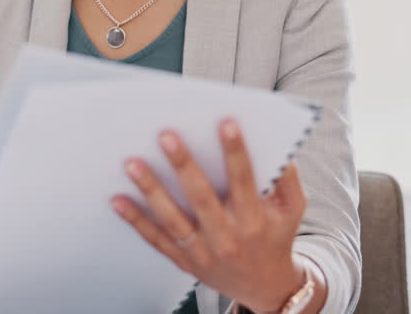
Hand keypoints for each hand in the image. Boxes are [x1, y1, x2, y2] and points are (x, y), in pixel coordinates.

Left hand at [113, 119, 310, 313]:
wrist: (264, 287)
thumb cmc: (276, 238)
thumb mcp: (293, 209)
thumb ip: (287, 177)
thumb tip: (278, 147)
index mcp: (254, 221)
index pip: (244, 181)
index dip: (236, 152)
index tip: (226, 124)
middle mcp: (227, 238)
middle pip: (202, 198)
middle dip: (183, 164)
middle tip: (166, 136)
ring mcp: (202, 252)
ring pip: (172, 219)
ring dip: (151, 190)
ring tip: (133, 164)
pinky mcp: (184, 260)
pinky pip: (156, 239)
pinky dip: (136, 220)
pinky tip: (118, 200)